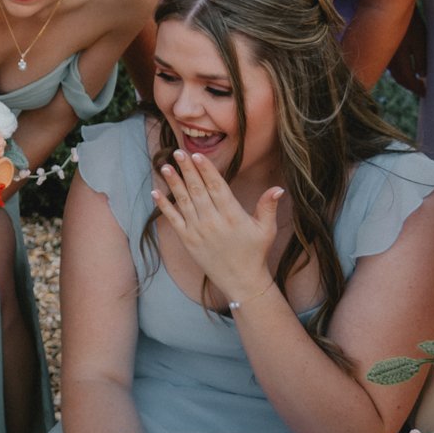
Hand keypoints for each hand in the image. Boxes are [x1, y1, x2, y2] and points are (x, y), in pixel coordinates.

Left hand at [154, 151, 283, 304]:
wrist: (241, 280)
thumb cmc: (255, 252)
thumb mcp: (266, 229)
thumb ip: (268, 206)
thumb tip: (278, 188)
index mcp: (232, 215)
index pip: (216, 186)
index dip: (206, 169)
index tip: (197, 155)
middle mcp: (213, 221)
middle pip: (197, 189)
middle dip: (187, 169)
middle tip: (178, 152)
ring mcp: (198, 231)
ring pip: (183, 201)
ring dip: (173, 183)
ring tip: (165, 167)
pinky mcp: (187, 240)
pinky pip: (173, 220)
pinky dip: (163, 206)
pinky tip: (155, 193)